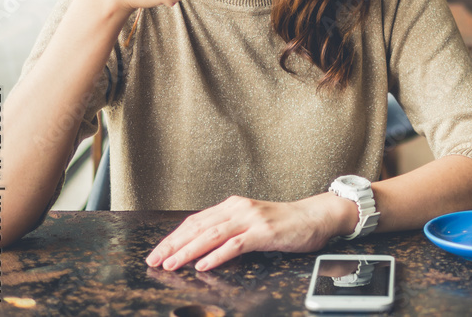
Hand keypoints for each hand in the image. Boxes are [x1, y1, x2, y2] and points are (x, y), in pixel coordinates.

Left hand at [144, 193, 357, 271]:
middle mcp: (238, 208)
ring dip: (188, 250)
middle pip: (198, 226)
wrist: (316, 216)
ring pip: (212, 234)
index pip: (194, 221)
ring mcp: (252, 219)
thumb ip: (228, 230)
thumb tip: (200, 247)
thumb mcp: (251, 223)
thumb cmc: (285, 223)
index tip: (156, 252)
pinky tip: (204, 265)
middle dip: (173, 245)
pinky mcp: (264, 231)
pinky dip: (217, 255)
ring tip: (171, 263)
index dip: (173, 237)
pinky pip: (236, 244)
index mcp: (232, 206)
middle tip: (154, 260)